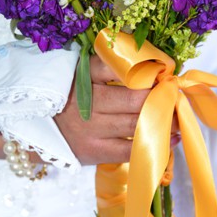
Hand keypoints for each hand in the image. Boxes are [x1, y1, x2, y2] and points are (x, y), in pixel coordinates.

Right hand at [54, 55, 179, 165]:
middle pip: (134, 98)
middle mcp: (87, 102)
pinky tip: (172, 138)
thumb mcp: (80, 74)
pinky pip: (130, 150)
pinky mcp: (93, 151)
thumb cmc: (68, 98)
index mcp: (83, 76)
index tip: (166, 72)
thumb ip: (108, 68)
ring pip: (136, 123)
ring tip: (179, 116)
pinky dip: (155, 144)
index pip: (118, 68)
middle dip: (161, 97)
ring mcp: (90, 129)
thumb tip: (151, 64)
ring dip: (164, 120)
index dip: (148, 69)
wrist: (36, 130)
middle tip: (177, 95)